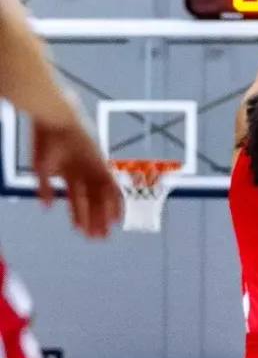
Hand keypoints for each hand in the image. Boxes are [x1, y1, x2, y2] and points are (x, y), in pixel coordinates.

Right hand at [31, 116, 121, 237]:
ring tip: (107, 230)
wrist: (56, 119)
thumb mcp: (40, 168)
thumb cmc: (45, 140)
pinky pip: (110, 184)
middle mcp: (83, 173)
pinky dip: (113, 200)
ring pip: (101, 196)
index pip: (76, 200)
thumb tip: (46, 207)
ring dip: (103, 214)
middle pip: (91, 201)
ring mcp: (93, 168)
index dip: (79, 215)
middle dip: (93, 219)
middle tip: (98, 238)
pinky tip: (117, 214)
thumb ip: (45, 188)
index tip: (81, 231)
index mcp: (68, 174)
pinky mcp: (101, 162)